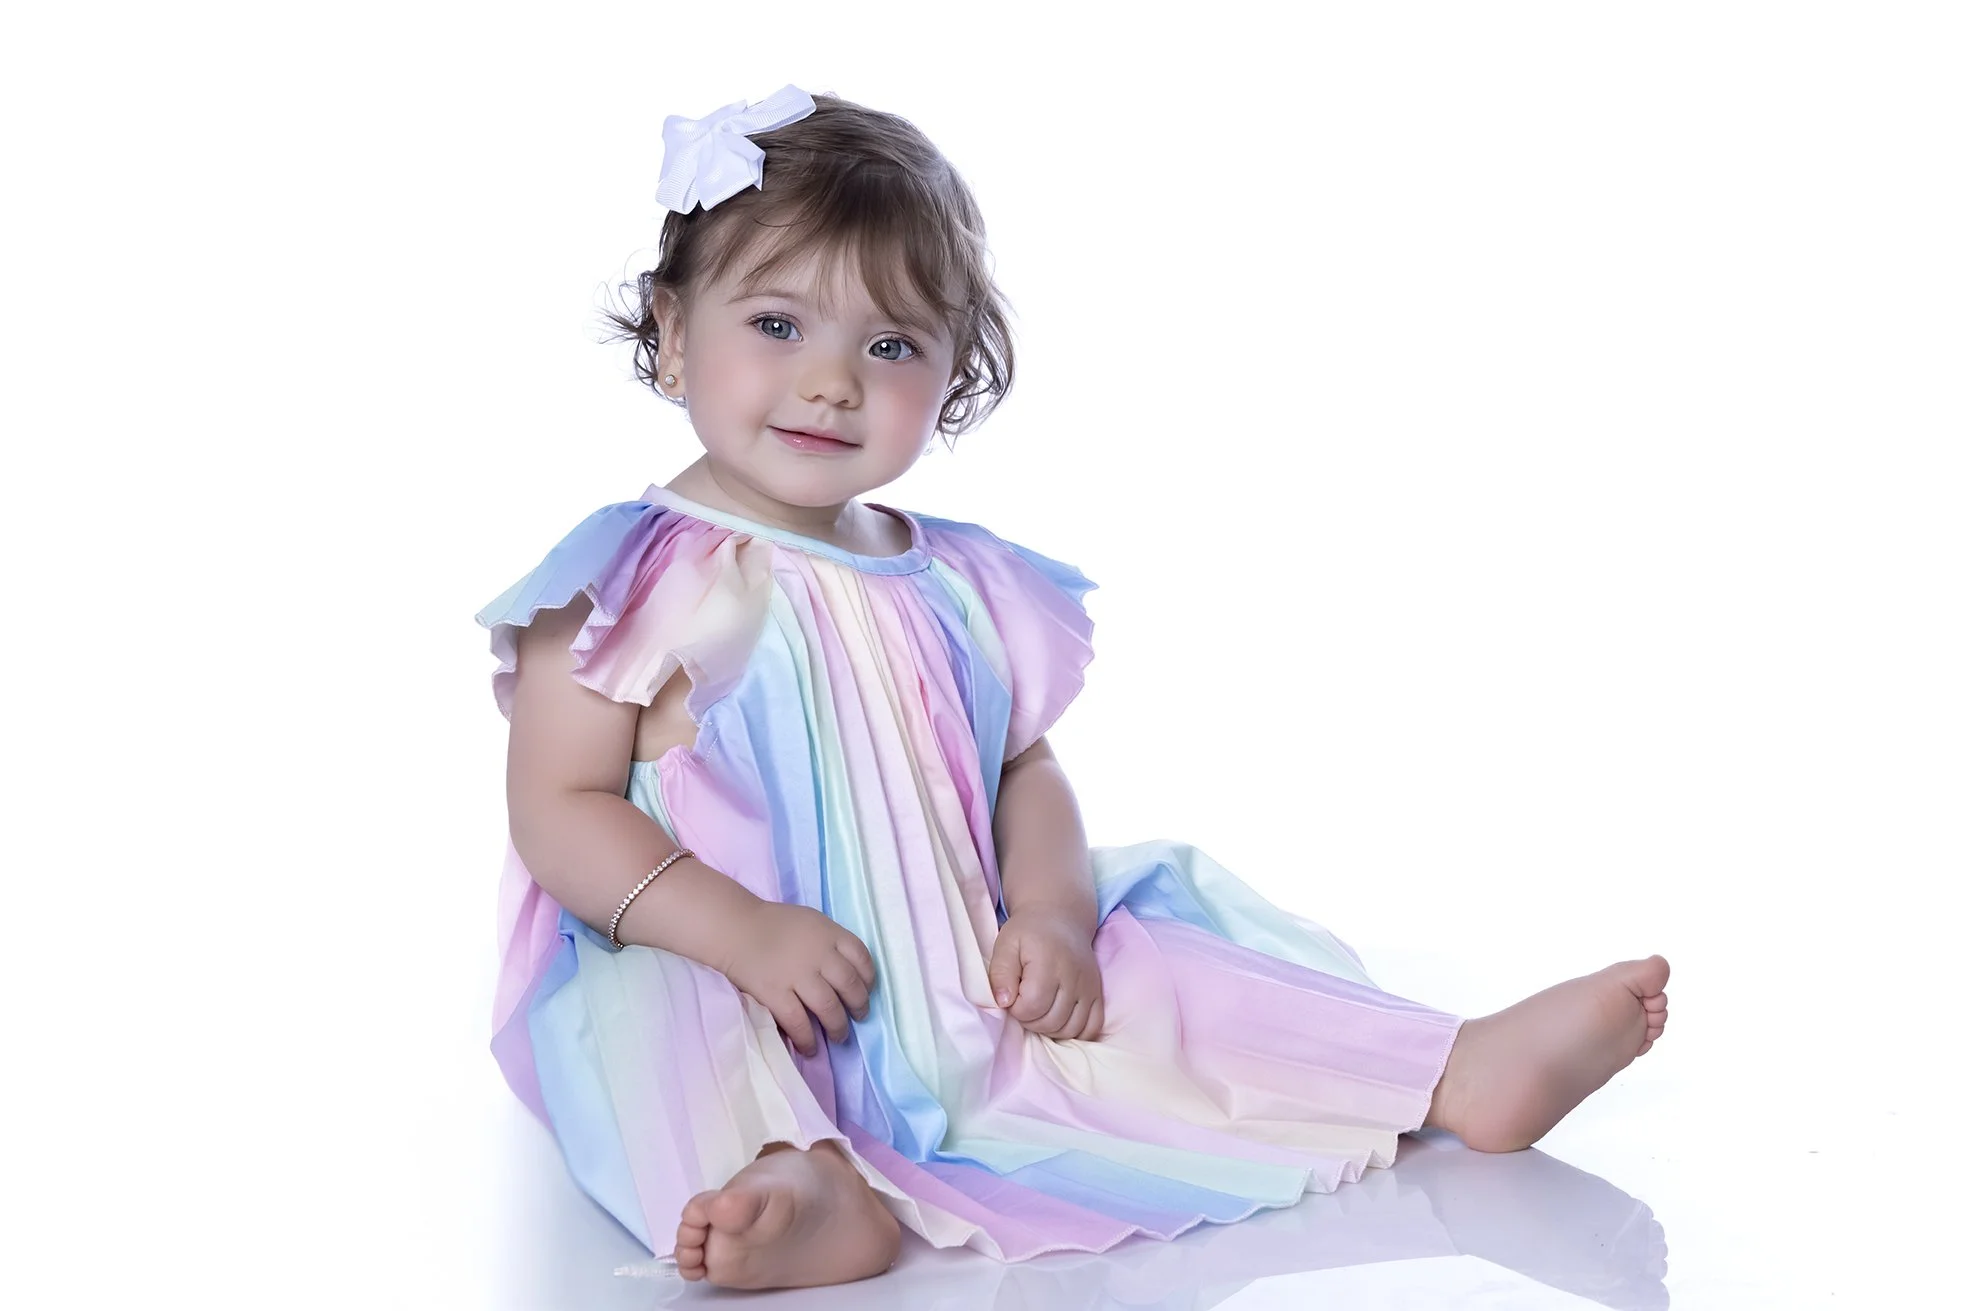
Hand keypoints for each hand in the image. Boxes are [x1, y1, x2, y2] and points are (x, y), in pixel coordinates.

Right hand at [717, 901, 875, 1057]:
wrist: (734, 929)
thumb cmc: (772, 924)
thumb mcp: (810, 921)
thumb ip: (829, 942)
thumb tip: (847, 971)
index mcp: (828, 933)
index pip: (861, 957)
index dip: (869, 978)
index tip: (867, 991)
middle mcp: (818, 954)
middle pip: (849, 985)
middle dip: (859, 1006)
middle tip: (858, 1017)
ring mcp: (797, 975)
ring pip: (829, 1007)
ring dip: (838, 1026)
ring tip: (838, 1036)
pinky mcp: (775, 993)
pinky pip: (798, 1022)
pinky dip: (807, 1038)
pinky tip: (810, 1047)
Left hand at [987, 908, 1103, 1040]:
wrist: (1061, 919)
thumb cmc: (1029, 933)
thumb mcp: (1006, 944)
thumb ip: (1000, 973)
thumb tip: (1003, 1002)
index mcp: (1048, 963)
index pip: (1031, 1007)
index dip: (1016, 1009)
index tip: (1013, 995)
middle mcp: (1074, 977)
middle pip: (1051, 1022)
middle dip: (1030, 1020)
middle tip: (1023, 1002)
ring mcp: (1089, 987)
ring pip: (1070, 1029)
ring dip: (1049, 1028)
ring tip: (1039, 1009)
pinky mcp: (1098, 994)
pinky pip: (1092, 1027)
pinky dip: (1074, 1031)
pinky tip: (1059, 1019)